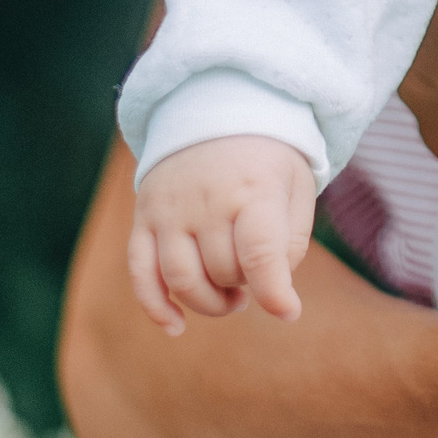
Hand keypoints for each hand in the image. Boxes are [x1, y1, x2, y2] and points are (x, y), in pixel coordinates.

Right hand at [127, 135, 316, 333]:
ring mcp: (169, 210)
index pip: (259, 254)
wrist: (215, 111)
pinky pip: (140, 273)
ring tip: (231, 296)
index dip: (275, 294)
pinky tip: (176, 326)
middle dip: (246, 286)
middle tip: (257, 275)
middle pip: (223, 271)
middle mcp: (206, 200)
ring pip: (182, 280)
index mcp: (253, 189)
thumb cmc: (266, 161)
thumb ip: (291, 242)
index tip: (289, 312)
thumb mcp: (296, 188)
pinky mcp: (144, 217)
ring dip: (209, 303)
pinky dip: (155, 306)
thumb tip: (273, 292)